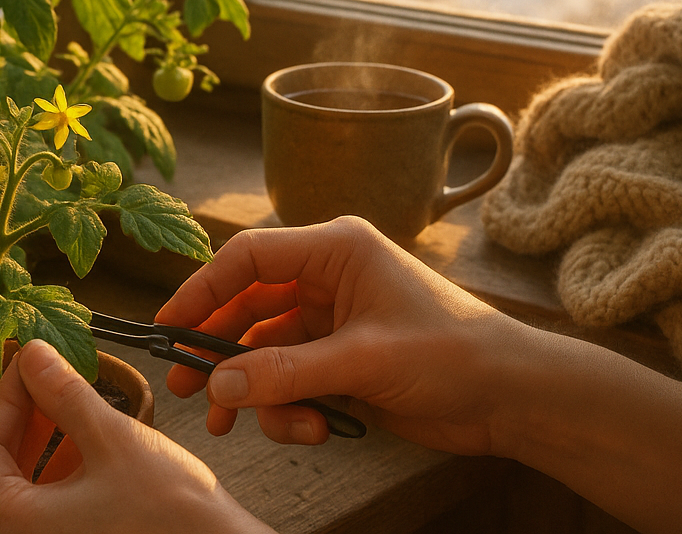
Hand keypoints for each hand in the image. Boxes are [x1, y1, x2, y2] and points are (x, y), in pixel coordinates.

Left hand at [0, 339, 272, 533]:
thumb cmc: (173, 517)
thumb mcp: (113, 440)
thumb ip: (65, 394)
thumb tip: (33, 355)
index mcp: (15, 524)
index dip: (4, 399)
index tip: (30, 364)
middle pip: (1, 470)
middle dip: (26, 418)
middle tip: (50, 378)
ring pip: (29, 488)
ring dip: (48, 441)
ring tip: (76, 403)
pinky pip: (55, 509)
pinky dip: (67, 470)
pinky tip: (95, 442)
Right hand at [156, 216, 531, 453]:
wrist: (512, 398)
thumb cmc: (453, 355)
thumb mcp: (363, 361)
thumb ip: (286, 373)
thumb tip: (218, 384)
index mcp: (336, 249)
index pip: (249, 258)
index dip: (202, 289)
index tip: (169, 326)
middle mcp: (328, 278)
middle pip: (247, 306)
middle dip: (218, 350)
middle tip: (185, 386)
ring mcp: (333, 321)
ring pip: (264, 351)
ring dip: (251, 390)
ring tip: (233, 426)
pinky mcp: (341, 360)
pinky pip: (290, 380)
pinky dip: (287, 408)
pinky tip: (311, 432)